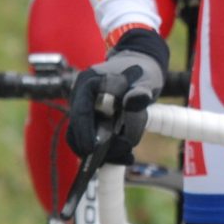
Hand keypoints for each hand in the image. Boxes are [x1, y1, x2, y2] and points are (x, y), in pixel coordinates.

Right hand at [66, 28, 168, 160]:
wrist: (143, 68)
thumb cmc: (141, 70)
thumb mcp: (144, 79)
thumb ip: (140, 91)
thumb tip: (135, 101)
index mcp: (89, 83)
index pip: (80, 111)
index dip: (83, 132)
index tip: (90, 149)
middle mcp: (83, 99)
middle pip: (79, 130)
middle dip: (98, 147)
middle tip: (123, 153)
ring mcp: (88, 112)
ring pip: (87, 139)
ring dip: (107, 151)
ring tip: (128, 155)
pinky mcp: (96, 122)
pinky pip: (97, 141)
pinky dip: (110, 150)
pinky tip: (126, 155)